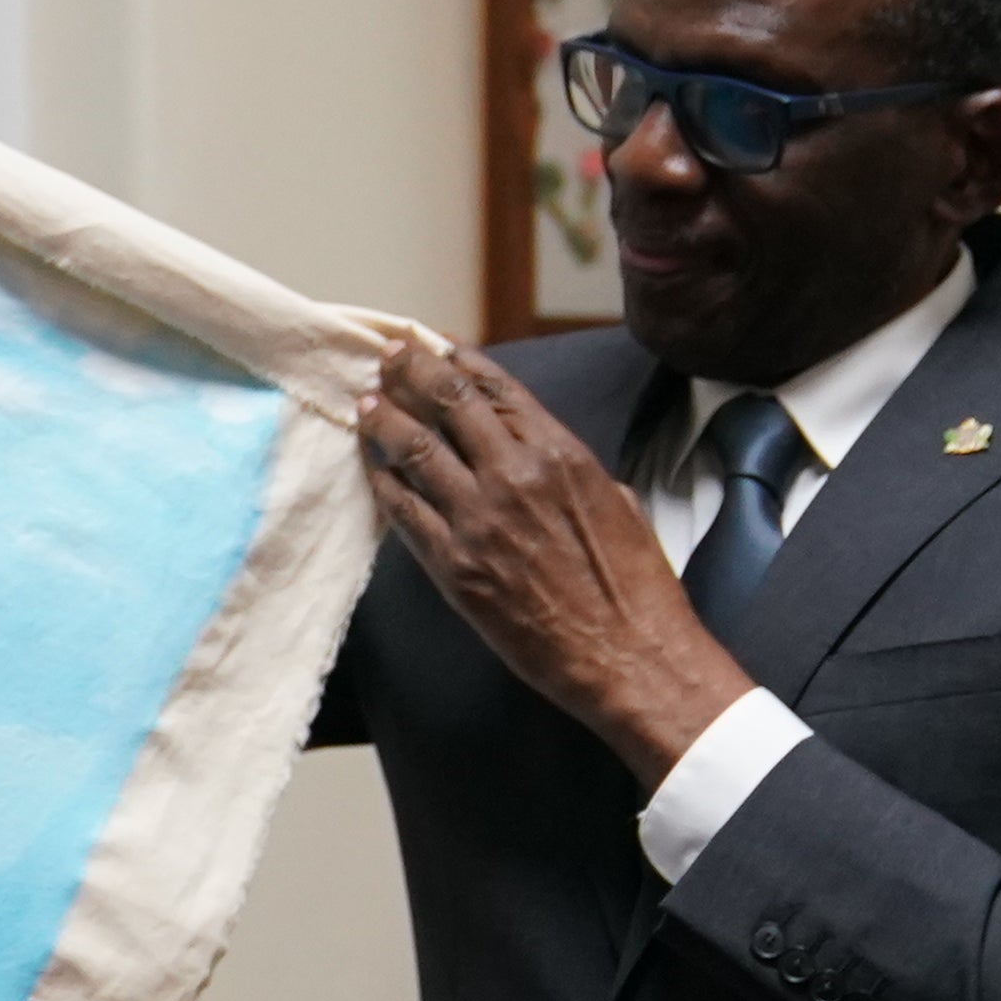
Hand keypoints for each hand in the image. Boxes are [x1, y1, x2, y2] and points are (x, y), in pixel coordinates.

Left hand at [360, 335, 753, 788]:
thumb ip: (568, 468)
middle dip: (411, 371)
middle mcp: (514, 475)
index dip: (458, 361)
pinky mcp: (453, 564)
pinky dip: (382, 480)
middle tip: (388, 357)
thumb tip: (536, 452)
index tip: (436, 346)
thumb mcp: (615, 501)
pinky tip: (370, 466)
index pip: (496, 389)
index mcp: (561, 453)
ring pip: (413, 448)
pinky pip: (403, 511)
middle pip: (447, 402)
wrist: (627, 654)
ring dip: (384, 419)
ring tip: (366, 403)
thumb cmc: (634, 586)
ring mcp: (478, 519)